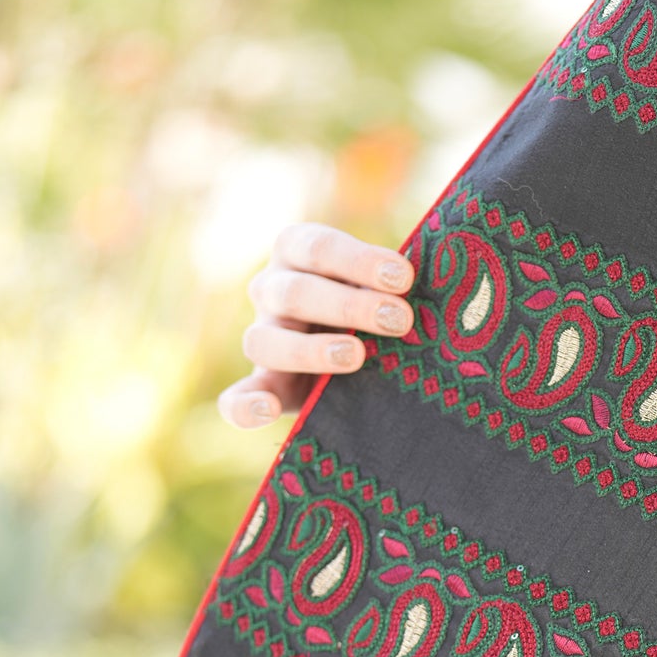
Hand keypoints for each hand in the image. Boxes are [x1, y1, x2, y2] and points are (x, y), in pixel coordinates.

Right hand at [217, 223, 415, 428]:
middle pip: (295, 293)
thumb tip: (422, 285)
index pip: (318, 247)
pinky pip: (234, 399)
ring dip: (311, 350)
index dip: (358, 261)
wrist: (362, 355)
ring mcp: (262, 337)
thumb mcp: (382, 285)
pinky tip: (266, 410)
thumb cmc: (378, 304)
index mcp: (297, 251)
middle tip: (399, 320)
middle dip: (349, 306)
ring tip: (356, 357)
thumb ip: (392, 285)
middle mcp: (271, 290)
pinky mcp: (263, 386)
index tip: (404, 277)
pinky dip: (244, 406)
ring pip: (264, 341)